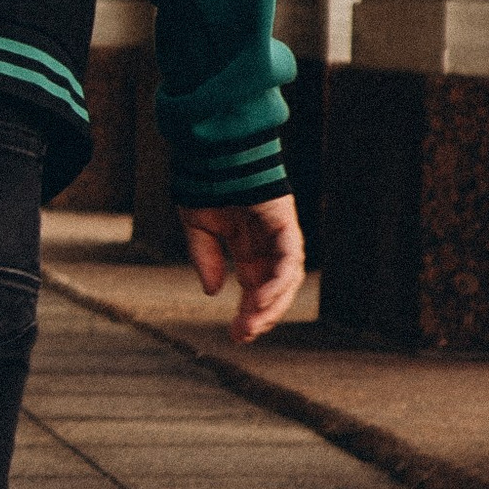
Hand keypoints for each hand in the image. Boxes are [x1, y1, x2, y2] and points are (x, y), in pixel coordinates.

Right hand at [179, 193, 304, 343]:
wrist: (215, 152)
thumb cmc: (206, 184)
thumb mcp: (198, 229)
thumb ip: (206, 260)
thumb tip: (213, 292)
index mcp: (247, 250)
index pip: (254, 289)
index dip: (247, 313)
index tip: (236, 335)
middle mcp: (267, 247)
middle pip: (272, 290)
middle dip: (260, 316)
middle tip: (243, 336)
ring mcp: (279, 237)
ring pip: (285, 280)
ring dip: (271, 304)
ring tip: (252, 323)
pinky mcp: (287, 225)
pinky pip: (290, 259)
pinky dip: (279, 280)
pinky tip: (262, 297)